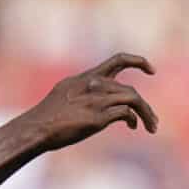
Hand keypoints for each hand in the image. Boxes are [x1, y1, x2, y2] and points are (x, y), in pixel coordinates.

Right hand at [25, 53, 159, 150]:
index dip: (138, 61)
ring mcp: (96, 100)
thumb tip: (90, 102)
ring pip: (133, 99)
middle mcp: (94, 85)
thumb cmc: (44, 117)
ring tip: (151, 127)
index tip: (152, 70)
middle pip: (130, 90)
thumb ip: (80, 93)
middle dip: (145, 106)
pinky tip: (131, 126)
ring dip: (146, 113)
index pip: (118, 60)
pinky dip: (132, 119)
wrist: (35, 128)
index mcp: (85, 78)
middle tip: (153, 120)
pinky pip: (125, 113)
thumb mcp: (63, 95)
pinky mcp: (97, 117)